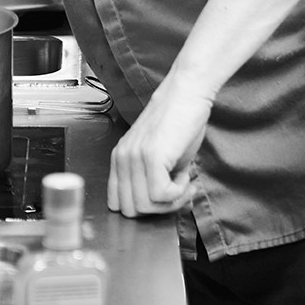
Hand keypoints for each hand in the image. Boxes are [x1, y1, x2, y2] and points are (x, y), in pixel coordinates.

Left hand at [107, 75, 211, 216]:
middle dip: (158, 209)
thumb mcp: (157, 155)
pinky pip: (161, 195)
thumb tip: (161, 207)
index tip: (164, 199)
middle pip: (131, 210)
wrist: (187, 94)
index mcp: (119, 158)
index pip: (117, 203)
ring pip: (145, 207)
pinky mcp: (151, 156)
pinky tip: (186, 175)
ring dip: (171, 201)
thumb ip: (151, 180)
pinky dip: (178, 193)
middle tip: (178, 193)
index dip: (144, 208)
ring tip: (183, 181)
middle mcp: (122, 158)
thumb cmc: (178, 121)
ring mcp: (135, 157)